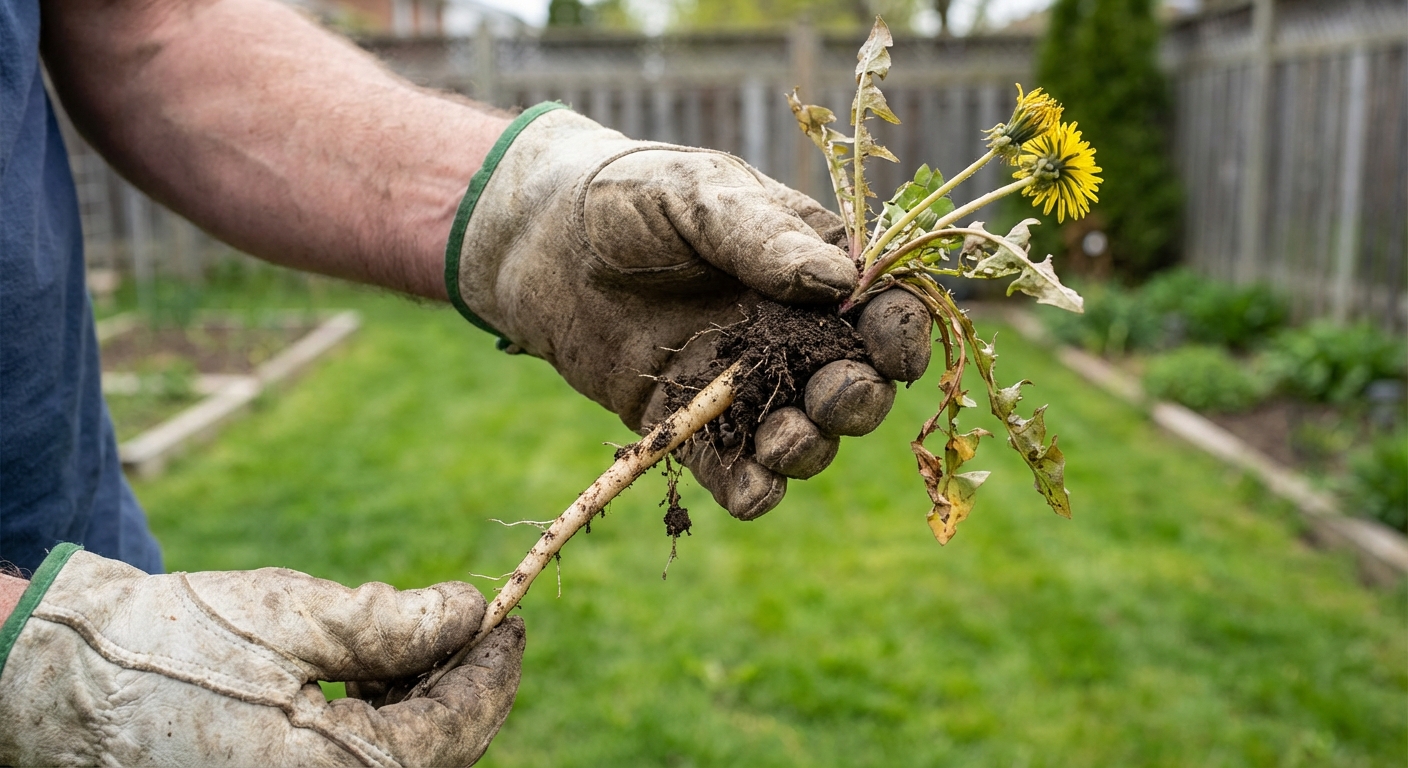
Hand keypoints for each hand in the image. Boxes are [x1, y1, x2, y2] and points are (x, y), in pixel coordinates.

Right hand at [0, 545, 522, 766]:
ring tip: (423, 639)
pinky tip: (377, 672)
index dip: (490, 674)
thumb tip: (472, 612)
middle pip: (434, 757)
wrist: (69, 682)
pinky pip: (356, 765)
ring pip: (399, 762)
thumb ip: (395, 622)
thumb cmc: (172, 644)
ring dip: (424, 702)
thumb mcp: (294, 619)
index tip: (511, 620)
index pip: (451, 734)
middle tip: (480, 627)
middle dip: (463, 690)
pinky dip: (381, 719)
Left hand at [449, 105, 931, 519]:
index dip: (897, 334)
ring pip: (800, 438)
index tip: (890, 350)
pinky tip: (751, 490)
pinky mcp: (686, 422)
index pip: (879, 309)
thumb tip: (840, 282)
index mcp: (809, 268)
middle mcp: (786, 333)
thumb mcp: (699, 196)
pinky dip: (751, 491)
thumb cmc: (627, 197)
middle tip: (830, 396)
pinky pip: (732, 471)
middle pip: (852, 385)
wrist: (538, 240)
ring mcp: (738, 383)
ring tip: (783, 440)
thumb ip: (764, 237)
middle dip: (855, 400)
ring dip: (807, 450)